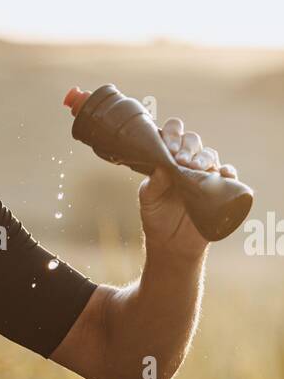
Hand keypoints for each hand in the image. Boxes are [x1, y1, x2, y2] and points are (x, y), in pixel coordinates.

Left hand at [140, 115, 238, 258]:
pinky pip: (229, 175)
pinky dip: (228, 172)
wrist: (170, 244)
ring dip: (204, 158)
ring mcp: (204, 174)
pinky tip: (223, 173)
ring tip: (195, 167)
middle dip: (187, 146)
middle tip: (181, 159)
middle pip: (193, 141)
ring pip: (210, 155)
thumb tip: (162, 163)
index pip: (173, 134)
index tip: (169, 149)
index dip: (172, 135)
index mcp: (168, 158)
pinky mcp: (219, 189)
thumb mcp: (148, 199)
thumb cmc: (156, 216)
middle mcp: (187, 162)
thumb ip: (153, 182)